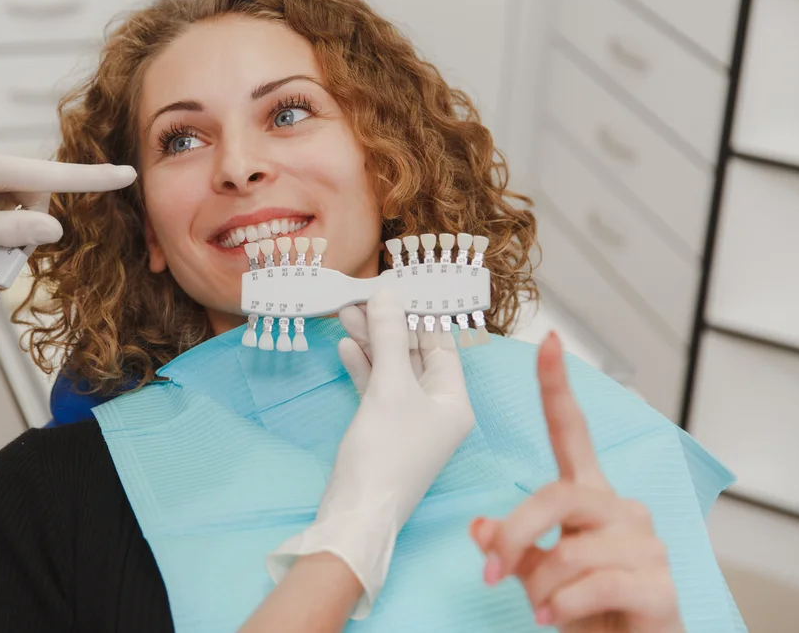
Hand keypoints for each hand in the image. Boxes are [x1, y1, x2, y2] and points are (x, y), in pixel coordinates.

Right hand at [266, 290, 474, 618]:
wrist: (357, 513)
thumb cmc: (385, 451)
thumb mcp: (390, 387)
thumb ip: (389, 337)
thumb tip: (386, 293)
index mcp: (454, 400)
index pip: (441, 343)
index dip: (417, 312)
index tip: (391, 286)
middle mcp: (439, 408)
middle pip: (415, 353)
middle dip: (387, 324)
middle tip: (359, 297)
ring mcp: (411, 420)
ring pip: (393, 368)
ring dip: (371, 341)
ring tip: (344, 313)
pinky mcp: (385, 429)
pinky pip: (377, 388)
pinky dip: (363, 366)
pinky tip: (346, 346)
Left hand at [470, 333, 682, 632]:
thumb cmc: (584, 606)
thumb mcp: (535, 571)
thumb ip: (511, 544)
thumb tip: (479, 527)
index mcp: (589, 495)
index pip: (573, 432)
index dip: (557, 388)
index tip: (548, 341)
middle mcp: (622, 507)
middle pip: (556, 496)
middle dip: (515, 536)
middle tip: (490, 574)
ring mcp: (645, 543)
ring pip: (571, 551)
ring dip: (541, 587)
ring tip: (542, 609)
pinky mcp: (660, 583)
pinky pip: (594, 585)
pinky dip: (565, 607)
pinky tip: (558, 619)